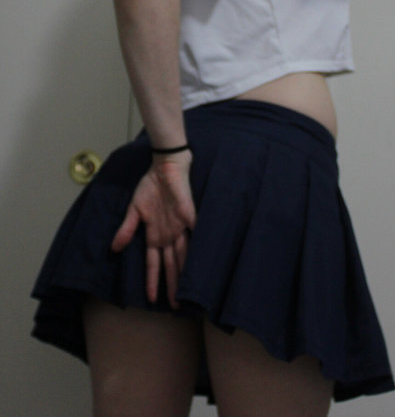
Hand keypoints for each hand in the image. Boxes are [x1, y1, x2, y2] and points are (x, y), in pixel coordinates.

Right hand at [111, 150, 195, 308]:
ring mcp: (181, 226)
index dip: (152, 280)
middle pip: (171, 264)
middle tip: (176, 307)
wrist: (164, 167)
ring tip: (186, 293)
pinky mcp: (190, 215)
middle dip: (172, 284)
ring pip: (183, 255)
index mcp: (156, 234)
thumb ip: (127, 228)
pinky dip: (198, 247)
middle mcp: (170, 234)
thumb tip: (114, 248)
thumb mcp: (135, 209)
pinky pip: (196, 233)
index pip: (154, 263)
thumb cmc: (150, 186)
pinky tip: (201, 263)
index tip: (150, 299)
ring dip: (183, 273)